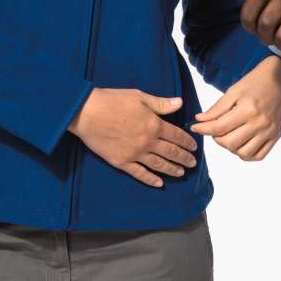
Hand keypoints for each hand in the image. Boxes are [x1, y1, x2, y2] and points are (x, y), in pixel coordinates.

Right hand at [69, 88, 197, 187]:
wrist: (86, 113)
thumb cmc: (112, 101)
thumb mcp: (139, 97)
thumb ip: (161, 103)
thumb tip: (180, 103)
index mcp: (154, 124)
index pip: (177, 135)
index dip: (187, 142)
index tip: (194, 147)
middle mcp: (147, 142)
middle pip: (171, 152)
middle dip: (184, 158)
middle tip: (193, 163)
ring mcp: (134, 154)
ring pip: (158, 165)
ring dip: (172, 170)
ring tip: (181, 173)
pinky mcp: (121, 162)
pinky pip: (139, 173)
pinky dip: (151, 179)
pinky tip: (159, 183)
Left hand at [190, 55, 280, 160]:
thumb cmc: (256, 82)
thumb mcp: (234, 90)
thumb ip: (217, 108)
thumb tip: (199, 120)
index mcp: (248, 109)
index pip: (219, 127)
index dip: (203, 129)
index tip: (195, 127)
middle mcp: (260, 123)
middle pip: (230, 143)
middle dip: (216, 138)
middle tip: (214, 130)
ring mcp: (269, 132)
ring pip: (243, 153)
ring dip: (230, 147)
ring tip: (228, 135)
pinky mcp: (276, 136)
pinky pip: (258, 156)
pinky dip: (246, 154)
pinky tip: (240, 143)